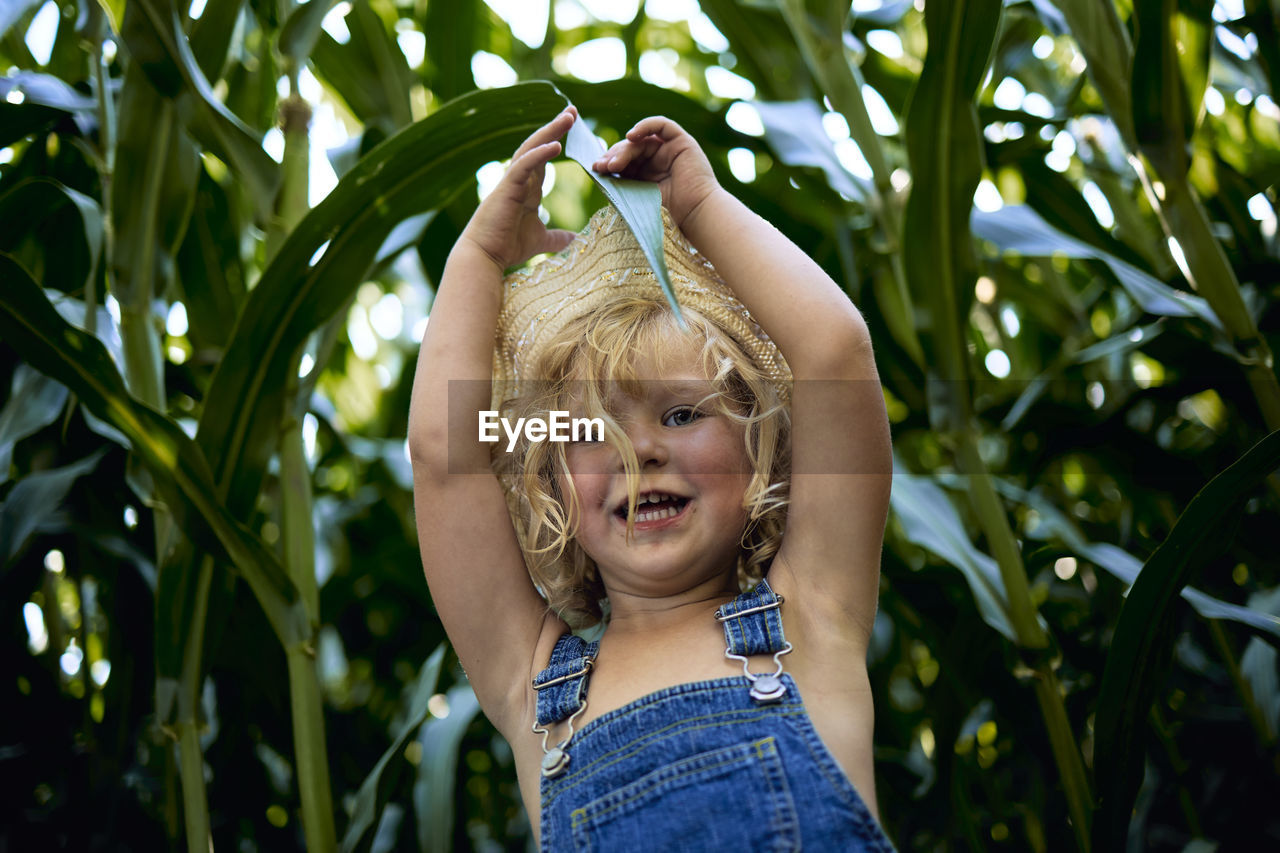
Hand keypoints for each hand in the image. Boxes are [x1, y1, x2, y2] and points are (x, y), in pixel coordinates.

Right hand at [460, 106, 579, 271]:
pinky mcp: (507, 188)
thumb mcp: (540, 240)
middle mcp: (519, 180)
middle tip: (572, 111)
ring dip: (550, 131)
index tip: (574, 130)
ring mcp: (512, 182)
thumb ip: (556, 238)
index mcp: (526, 188)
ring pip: (531, 149)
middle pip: (538, 146)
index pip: (543, 159)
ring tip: (568, 117)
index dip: (557, 142)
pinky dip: (539, 153)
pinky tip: (555, 144)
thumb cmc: (506, 246)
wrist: (484, 257)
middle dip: (555, 127)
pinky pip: (524, 166)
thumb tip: (575, 241)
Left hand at [591, 116, 721, 227]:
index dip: (609, 162)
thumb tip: (598, 171)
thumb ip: (621, 183)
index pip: (624, 161)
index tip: (596, 169)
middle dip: (614, 156)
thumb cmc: (669, 214)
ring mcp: (670, 150)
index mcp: (647, 175)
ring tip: (613, 163)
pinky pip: (662, 125)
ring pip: (642, 140)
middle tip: (602, 167)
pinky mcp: (682, 142)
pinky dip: (645, 126)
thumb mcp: (638, 197)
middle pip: (630, 149)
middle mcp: (658, 161)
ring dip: (624, 149)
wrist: (695, 215)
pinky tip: (631, 136)